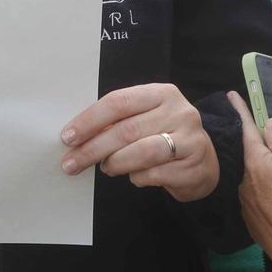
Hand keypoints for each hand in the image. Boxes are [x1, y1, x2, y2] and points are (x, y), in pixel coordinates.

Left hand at [60, 84, 218, 201]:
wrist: (203, 161)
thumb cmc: (164, 136)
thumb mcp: (146, 118)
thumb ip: (119, 121)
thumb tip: (77, 136)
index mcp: (162, 93)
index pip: (119, 102)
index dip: (89, 120)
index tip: (68, 137)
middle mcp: (179, 112)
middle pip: (125, 130)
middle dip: (92, 149)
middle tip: (71, 163)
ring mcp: (190, 139)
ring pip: (140, 153)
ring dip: (115, 163)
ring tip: (106, 168)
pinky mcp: (194, 166)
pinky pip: (154, 174)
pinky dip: (137, 177)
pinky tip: (134, 175)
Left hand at [232, 92, 271, 271]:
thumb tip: (267, 123)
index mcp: (255, 163)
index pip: (246, 129)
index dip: (241, 110)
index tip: (230, 95)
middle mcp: (243, 183)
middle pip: (249, 157)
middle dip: (257, 149)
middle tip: (270, 145)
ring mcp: (246, 206)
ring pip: (252, 180)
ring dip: (262, 175)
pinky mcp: (254, 225)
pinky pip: (257, 201)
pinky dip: (265, 196)